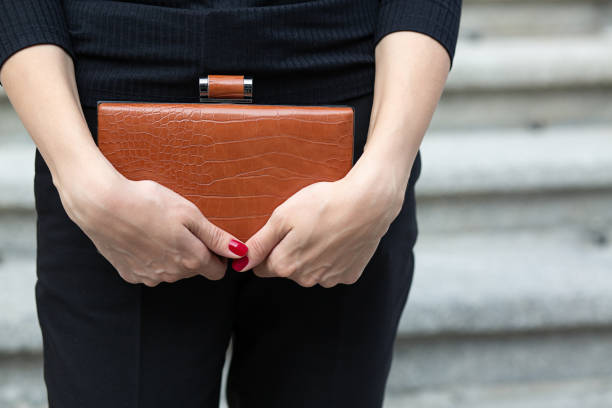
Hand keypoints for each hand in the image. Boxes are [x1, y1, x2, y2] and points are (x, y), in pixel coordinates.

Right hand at [57, 166, 248, 286]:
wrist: (102, 205)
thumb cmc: (148, 203)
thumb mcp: (190, 214)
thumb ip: (216, 237)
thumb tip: (241, 252)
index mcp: (191, 260)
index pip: (217, 271)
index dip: (217, 255)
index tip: (208, 238)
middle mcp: (172, 275)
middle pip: (194, 270)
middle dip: (194, 252)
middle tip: (181, 227)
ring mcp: (149, 277)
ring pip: (171, 271)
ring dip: (171, 255)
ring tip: (159, 228)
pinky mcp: (129, 274)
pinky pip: (149, 270)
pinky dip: (150, 257)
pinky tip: (142, 237)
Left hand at [232, 155, 404, 287]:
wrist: (368, 204)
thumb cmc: (323, 204)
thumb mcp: (282, 217)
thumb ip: (259, 243)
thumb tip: (239, 263)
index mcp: (285, 265)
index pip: (262, 267)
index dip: (267, 249)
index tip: (278, 233)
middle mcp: (306, 279)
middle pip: (287, 269)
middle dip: (289, 252)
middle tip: (302, 226)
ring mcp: (329, 279)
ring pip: (310, 271)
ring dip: (311, 255)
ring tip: (322, 229)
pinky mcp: (349, 274)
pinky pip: (333, 270)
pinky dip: (333, 257)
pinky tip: (338, 237)